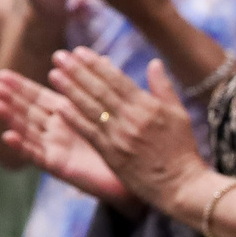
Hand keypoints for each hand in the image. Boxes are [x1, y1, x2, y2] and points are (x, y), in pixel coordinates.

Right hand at [0, 68, 136, 209]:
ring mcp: (54, 147)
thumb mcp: (110, 109)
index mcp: (66, 114)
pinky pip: (37, 155)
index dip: (20, 86)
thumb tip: (102, 57)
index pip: (38, 96)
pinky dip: (22, 146)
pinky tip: (9, 135)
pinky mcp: (57, 165)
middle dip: (10, 98)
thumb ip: (103, 84)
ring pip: (28, 130)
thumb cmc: (123, 142)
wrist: (133, 173)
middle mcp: (55, 129)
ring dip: (11, 117)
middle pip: (27, 110)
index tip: (2, 73)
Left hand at [49, 50, 207, 218]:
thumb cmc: (182, 149)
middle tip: (59, 55)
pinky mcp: (111, 154)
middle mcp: (132, 118)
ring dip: (70, 90)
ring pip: (90, 108)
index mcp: (148, 106)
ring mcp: (120, 136)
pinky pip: (89, 132)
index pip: (117, 80)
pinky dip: (74, 118)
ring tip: (53, 74)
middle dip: (77, 71)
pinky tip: (59, 106)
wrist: (181, 185)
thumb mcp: (179, 114)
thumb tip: (154, 62)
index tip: (79, 51)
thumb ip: (163, 88)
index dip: (96, 65)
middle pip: (100, 90)